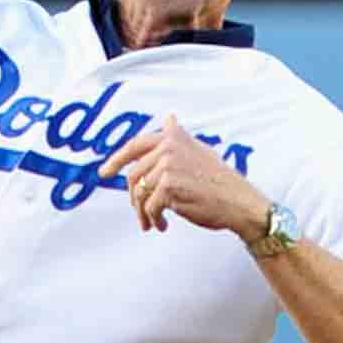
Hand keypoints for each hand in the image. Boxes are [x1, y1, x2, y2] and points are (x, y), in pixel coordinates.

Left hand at [99, 114, 271, 236]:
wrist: (239, 202)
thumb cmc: (220, 181)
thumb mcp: (199, 150)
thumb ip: (178, 137)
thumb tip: (169, 117)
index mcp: (173, 137)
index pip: (134, 145)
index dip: (116, 159)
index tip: (103, 173)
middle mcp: (168, 147)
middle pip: (133, 174)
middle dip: (133, 197)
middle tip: (140, 213)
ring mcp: (167, 165)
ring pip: (139, 193)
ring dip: (143, 212)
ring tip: (152, 222)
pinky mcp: (169, 186)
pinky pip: (150, 206)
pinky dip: (153, 218)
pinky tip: (163, 225)